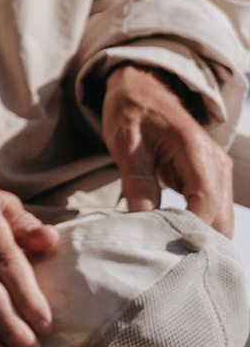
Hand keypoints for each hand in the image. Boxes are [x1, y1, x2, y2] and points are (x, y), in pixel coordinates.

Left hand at [102, 64, 235, 234]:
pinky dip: (196, 226)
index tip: (166, 249)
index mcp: (197, 152)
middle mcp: (216, 165)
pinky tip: (171, 236)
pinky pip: (211, 211)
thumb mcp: (125, 142)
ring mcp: (218, 173)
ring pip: (220, 219)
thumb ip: (137, 180)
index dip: (191, 230)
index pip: (207, 204)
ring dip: (198, 235)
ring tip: (166, 250)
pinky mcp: (210, 179)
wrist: (142, 88)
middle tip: (165, 259)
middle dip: (198, 240)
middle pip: (221, 218)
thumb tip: (143, 220)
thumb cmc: (132, 111)